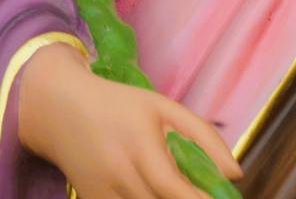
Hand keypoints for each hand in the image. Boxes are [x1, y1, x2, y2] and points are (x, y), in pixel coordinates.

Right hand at [17, 44, 240, 198]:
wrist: (60, 110)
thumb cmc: (120, 106)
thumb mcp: (164, 107)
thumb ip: (203, 137)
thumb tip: (235, 174)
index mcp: (140, 146)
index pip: (173, 188)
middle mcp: (119, 175)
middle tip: (199, 193)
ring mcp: (102, 194)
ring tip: (174, 188)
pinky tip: (148, 190)